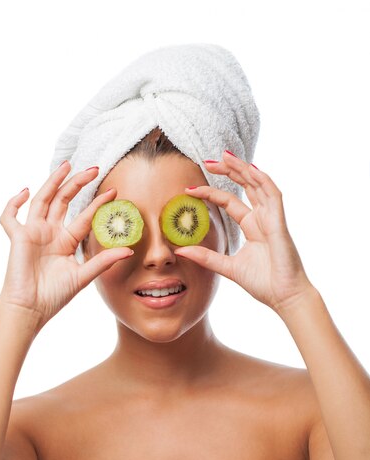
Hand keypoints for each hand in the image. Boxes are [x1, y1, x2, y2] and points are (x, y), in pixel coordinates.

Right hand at [0, 161, 132, 329]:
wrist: (31, 309)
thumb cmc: (54, 296)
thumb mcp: (83, 276)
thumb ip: (103, 261)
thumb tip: (129, 250)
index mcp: (66, 241)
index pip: (84, 217)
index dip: (97, 203)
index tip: (113, 192)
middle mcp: (50, 233)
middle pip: (63, 201)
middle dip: (77, 184)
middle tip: (93, 169)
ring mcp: (33, 233)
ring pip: (42, 200)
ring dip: (53, 182)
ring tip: (67, 166)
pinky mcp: (18, 238)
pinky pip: (9, 217)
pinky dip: (12, 204)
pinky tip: (24, 192)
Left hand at [174, 150, 314, 312]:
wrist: (284, 297)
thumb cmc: (263, 283)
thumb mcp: (227, 267)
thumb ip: (206, 257)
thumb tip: (180, 250)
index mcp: (251, 226)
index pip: (229, 201)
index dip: (211, 192)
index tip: (190, 188)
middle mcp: (262, 218)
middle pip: (245, 186)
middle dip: (228, 171)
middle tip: (207, 160)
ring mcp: (272, 219)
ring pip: (258, 185)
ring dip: (243, 169)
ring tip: (225, 156)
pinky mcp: (280, 223)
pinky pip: (273, 195)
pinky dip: (263, 181)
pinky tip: (250, 170)